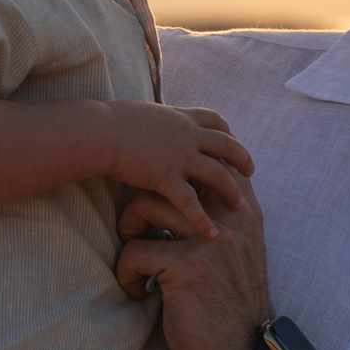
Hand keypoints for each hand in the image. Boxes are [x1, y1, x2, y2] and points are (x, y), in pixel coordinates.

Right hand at [106, 104, 253, 239]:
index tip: (234, 142)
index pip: (215, 120)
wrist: (98, 131)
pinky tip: (212, 234)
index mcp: (180, 118)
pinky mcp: (166, 176)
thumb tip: (158, 125)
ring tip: (240, 206)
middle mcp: (186, 134)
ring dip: (231, 190)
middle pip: (225, 145)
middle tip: (251, 171)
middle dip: (241, 158)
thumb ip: (158, 123)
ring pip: (216, 173)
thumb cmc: (111, 123)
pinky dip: (202, 219)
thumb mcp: (143, 115)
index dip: (228, 132)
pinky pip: (189, 201)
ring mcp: (179, 155)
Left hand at [115, 179, 272, 349]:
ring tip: (134, 259)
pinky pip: (134, 250)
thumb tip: (186, 190)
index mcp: (246, 213)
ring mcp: (210, 241)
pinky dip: (127, 272)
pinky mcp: (186, 267)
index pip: (210, 162)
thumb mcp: (240, 254)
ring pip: (146, 203)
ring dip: (128, 230)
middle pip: (169, 177)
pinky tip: (137, 291)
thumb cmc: (231, 305)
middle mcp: (232, 219)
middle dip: (142, 199)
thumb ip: (223, 219)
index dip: (175, 169)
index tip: (159, 190)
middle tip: (137, 229)